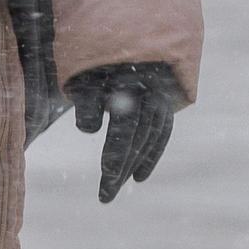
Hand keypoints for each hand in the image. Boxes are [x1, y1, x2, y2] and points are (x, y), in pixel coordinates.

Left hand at [65, 61, 178, 201]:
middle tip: (105, 196)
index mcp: (129, 85)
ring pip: (150, 140)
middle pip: (138, 139)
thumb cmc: (94, 68)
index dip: (117, 152)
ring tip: (114, 188)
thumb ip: (85, 103)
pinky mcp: (165, 108)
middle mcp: (150, 93)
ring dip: (133, 166)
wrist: (121, 52)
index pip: (125, 127)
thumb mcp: (83, 81)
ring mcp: (161, 100)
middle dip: (121, 169)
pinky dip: (151, 156)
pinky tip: (138, 178)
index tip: (107, 175)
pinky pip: (162, 136)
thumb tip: (89, 129)